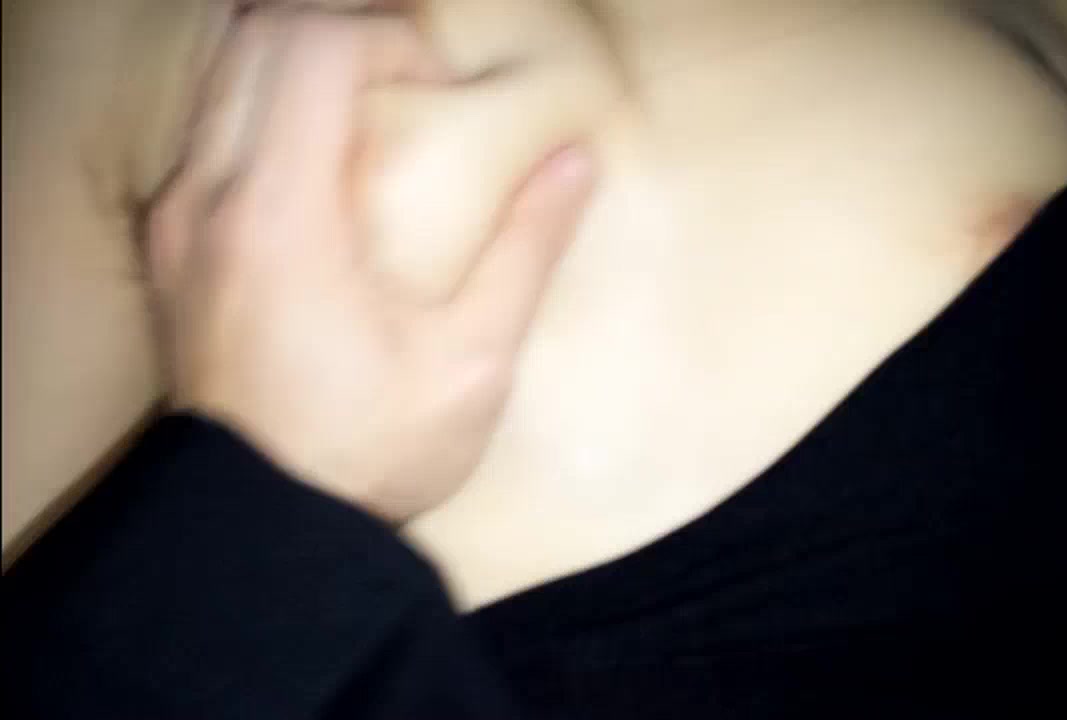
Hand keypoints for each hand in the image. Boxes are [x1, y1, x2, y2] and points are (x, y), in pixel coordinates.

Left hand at [144, 8, 594, 522]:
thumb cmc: (370, 453)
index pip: (314, 47)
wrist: (262, 532)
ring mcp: (176, 222)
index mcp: (283, 216)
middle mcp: (210, 199)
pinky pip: (204, 132)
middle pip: (256, 38)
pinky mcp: (168, 249)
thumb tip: (576, 162)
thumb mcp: (472, 363)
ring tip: (365, 117)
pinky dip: (260, 113)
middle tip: (405, 86)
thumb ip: (526, 251)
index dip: (386, 38)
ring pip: (219, 77)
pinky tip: (316, 173)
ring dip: (294, 69)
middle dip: (340, 37)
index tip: (437, 88)